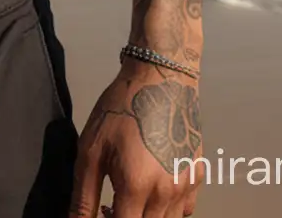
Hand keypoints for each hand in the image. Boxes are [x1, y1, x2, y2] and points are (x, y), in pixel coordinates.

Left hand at [68, 61, 203, 217]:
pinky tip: (152, 190)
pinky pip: (184, 210)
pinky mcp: (197, 177)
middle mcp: (166, 193)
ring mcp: (185, 186)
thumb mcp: (91, 150)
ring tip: (128, 198)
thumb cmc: (121, 108)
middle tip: (110, 206)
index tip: (100, 213)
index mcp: (136, 186)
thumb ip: (84, 196)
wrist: (160, 78)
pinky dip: (167, 210)